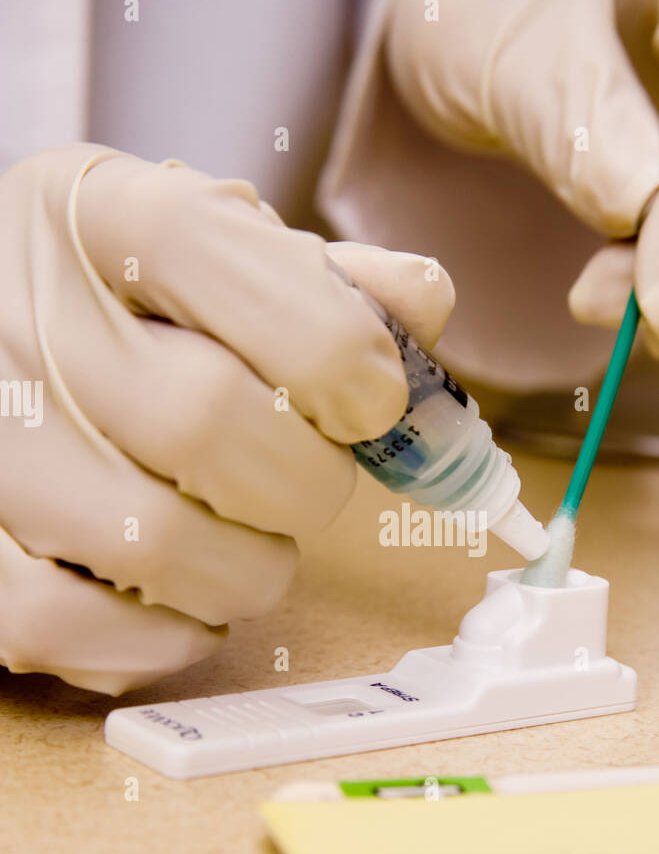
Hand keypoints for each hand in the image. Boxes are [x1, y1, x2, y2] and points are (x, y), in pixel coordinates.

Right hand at [0, 145, 453, 691]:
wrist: (8, 352)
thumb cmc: (136, 314)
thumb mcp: (223, 258)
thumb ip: (326, 279)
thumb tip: (422, 303)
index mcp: (92, 215)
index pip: (208, 250)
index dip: (329, 341)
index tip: (375, 400)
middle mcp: (15, 316)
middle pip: (201, 421)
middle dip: (305, 481)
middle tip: (310, 484)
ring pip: (152, 543)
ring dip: (249, 570)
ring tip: (251, 545)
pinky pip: (71, 627)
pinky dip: (164, 637)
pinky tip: (186, 600)